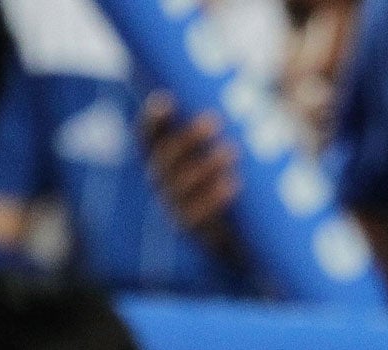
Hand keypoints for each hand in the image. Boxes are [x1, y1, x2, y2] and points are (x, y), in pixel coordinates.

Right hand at [138, 93, 245, 263]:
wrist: (237, 234)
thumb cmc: (228, 177)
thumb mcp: (220, 150)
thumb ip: (222, 122)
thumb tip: (239, 76)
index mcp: (162, 158)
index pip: (148, 136)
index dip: (153, 119)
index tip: (167, 99)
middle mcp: (161, 181)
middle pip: (166, 157)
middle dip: (189, 138)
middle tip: (214, 120)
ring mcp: (173, 206)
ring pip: (183, 184)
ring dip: (207, 165)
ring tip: (233, 149)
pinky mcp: (192, 228)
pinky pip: (198, 214)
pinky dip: (216, 197)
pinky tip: (234, 183)